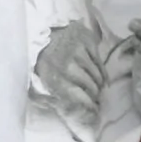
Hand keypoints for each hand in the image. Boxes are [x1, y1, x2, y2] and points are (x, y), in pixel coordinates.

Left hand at [32, 19, 109, 136]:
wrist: (43, 27)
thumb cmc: (40, 57)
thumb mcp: (37, 78)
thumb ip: (45, 95)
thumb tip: (56, 108)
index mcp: (53, 76)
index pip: (76, 97)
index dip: (87, 107)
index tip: (92, 114)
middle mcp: (68, 64)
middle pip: (89, 87)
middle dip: (95, 98)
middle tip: (97, 104)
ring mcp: (79, 51)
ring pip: (96, 75)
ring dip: (99, 87)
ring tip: (100, 93)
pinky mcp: (88, 42)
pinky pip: (99, 62)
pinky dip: (103, 73)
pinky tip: (103, 80)